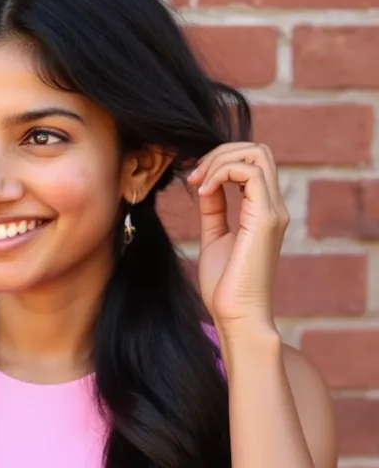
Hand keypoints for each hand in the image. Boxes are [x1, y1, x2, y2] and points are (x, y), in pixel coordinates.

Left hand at [186, 142, 288, 333]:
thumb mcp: (214, 238)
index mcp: (263, 212)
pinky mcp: (266, 218)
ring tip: (198, 182)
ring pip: (257, 154)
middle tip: (194, 175)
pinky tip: (204, 191)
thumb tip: (207, 183)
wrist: (236, 316)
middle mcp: (274, 207)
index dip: (220, 161)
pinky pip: (250, 172)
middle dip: (221, 153)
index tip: (193, 180)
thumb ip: (214, 210)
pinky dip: (222, 172)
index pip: (252, 164)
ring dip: (220, 160)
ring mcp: (273, 211)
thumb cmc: (225, 288)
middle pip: (258, 151)